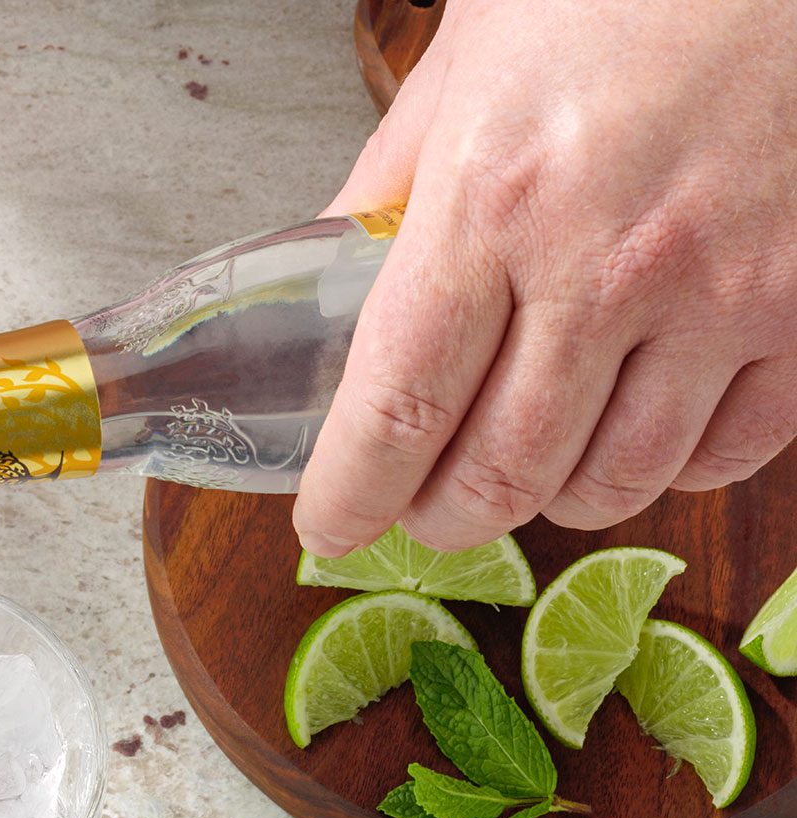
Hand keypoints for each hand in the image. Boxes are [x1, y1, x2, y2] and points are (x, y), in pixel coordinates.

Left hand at [294, 0, 796, 554]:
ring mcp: (722, 294)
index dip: (352, 493)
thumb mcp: (465, 67)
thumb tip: (323, 280)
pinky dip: (660, 466)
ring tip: (519, 462)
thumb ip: (391, 187)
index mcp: (494, 197)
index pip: (397, 406)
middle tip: (419, 503)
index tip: (330, 523)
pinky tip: (630, 423)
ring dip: (546, 496)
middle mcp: (607, 263)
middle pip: (497, 474)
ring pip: (608, 485)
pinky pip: (721, 457)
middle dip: (440, 514)